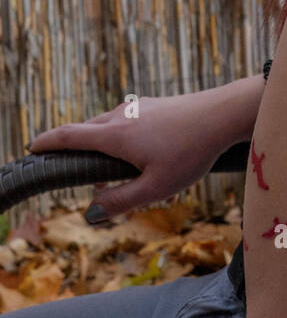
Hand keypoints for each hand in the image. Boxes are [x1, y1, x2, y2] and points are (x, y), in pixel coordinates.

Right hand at [25, 92, 231, 219]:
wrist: (223, 115)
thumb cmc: (190, 152)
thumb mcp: (155, 188)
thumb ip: (121, 201)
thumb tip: (92, 212)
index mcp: (114, 135)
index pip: (68, 136)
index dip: (47, 142)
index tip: (32, 148)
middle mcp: (121, 116)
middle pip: (86, 131)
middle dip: (76, 150)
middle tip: (76, 173)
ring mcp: (138, 108)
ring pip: (107, 126)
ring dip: (101, 146)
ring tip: (113, 173)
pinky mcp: (154, 105)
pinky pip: (125, 122)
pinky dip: (119, 138)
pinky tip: (139, 156)